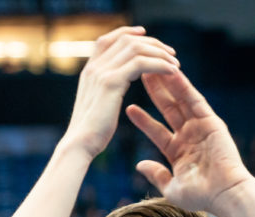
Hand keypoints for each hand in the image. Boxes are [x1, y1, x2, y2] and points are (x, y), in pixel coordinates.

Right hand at [63, 27, 179, 159]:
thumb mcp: (95, 104)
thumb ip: (104, 88)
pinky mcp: (111, 82)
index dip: (127, 33)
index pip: (108, 39)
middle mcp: (94, 67)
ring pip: (135, 48)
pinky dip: (159, 64)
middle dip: (151, 43)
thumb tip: (116, 83)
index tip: (145, 35)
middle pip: (125, 40)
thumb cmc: (90, 133)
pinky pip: (141, 63)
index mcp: (89, 71)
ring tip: (175, 64)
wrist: (79, 145)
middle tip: (170, 53)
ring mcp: (101, 73)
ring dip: (159, 53)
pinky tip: (171, 72)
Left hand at [126, 70, 251, 211]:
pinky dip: (184, 86)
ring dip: (167, 84)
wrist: (225, 195)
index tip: (128, 107)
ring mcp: (201, 127)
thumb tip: (139, 165)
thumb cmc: (201, 197)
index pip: (156, 131)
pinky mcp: (212, 122)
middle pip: (168, 109)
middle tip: (140, 75)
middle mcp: (190, 136)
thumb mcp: (172, 188)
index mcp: (179, 152)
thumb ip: (157, 174)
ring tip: (152, 67)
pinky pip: (195, 100)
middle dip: (154, 92)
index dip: (143, 120)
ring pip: (180, 100)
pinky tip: (172, 73)